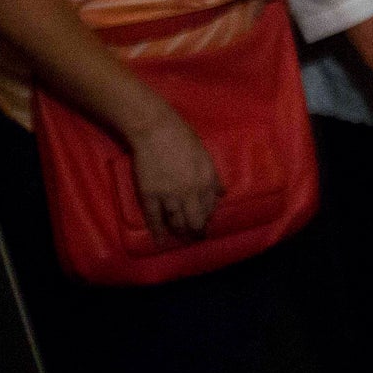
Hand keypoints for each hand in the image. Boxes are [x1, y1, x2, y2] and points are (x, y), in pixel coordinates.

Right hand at [127, 108, 223, 241]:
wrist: (156, 131)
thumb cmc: (183, 139)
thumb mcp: (205, 157)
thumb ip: (214, 177)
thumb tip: (223, 194)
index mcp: (206, 181)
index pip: (210, 208)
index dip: (207, 218)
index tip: (205, 225)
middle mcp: (190, 192)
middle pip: (195, 220)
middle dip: (196, 231)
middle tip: (195, 237)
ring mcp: (169, 195)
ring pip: (177, 222)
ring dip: (180, 233)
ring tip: (181, 238)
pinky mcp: (150, 196)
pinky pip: (154, 219)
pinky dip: (157, 232)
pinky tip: (160, 241)